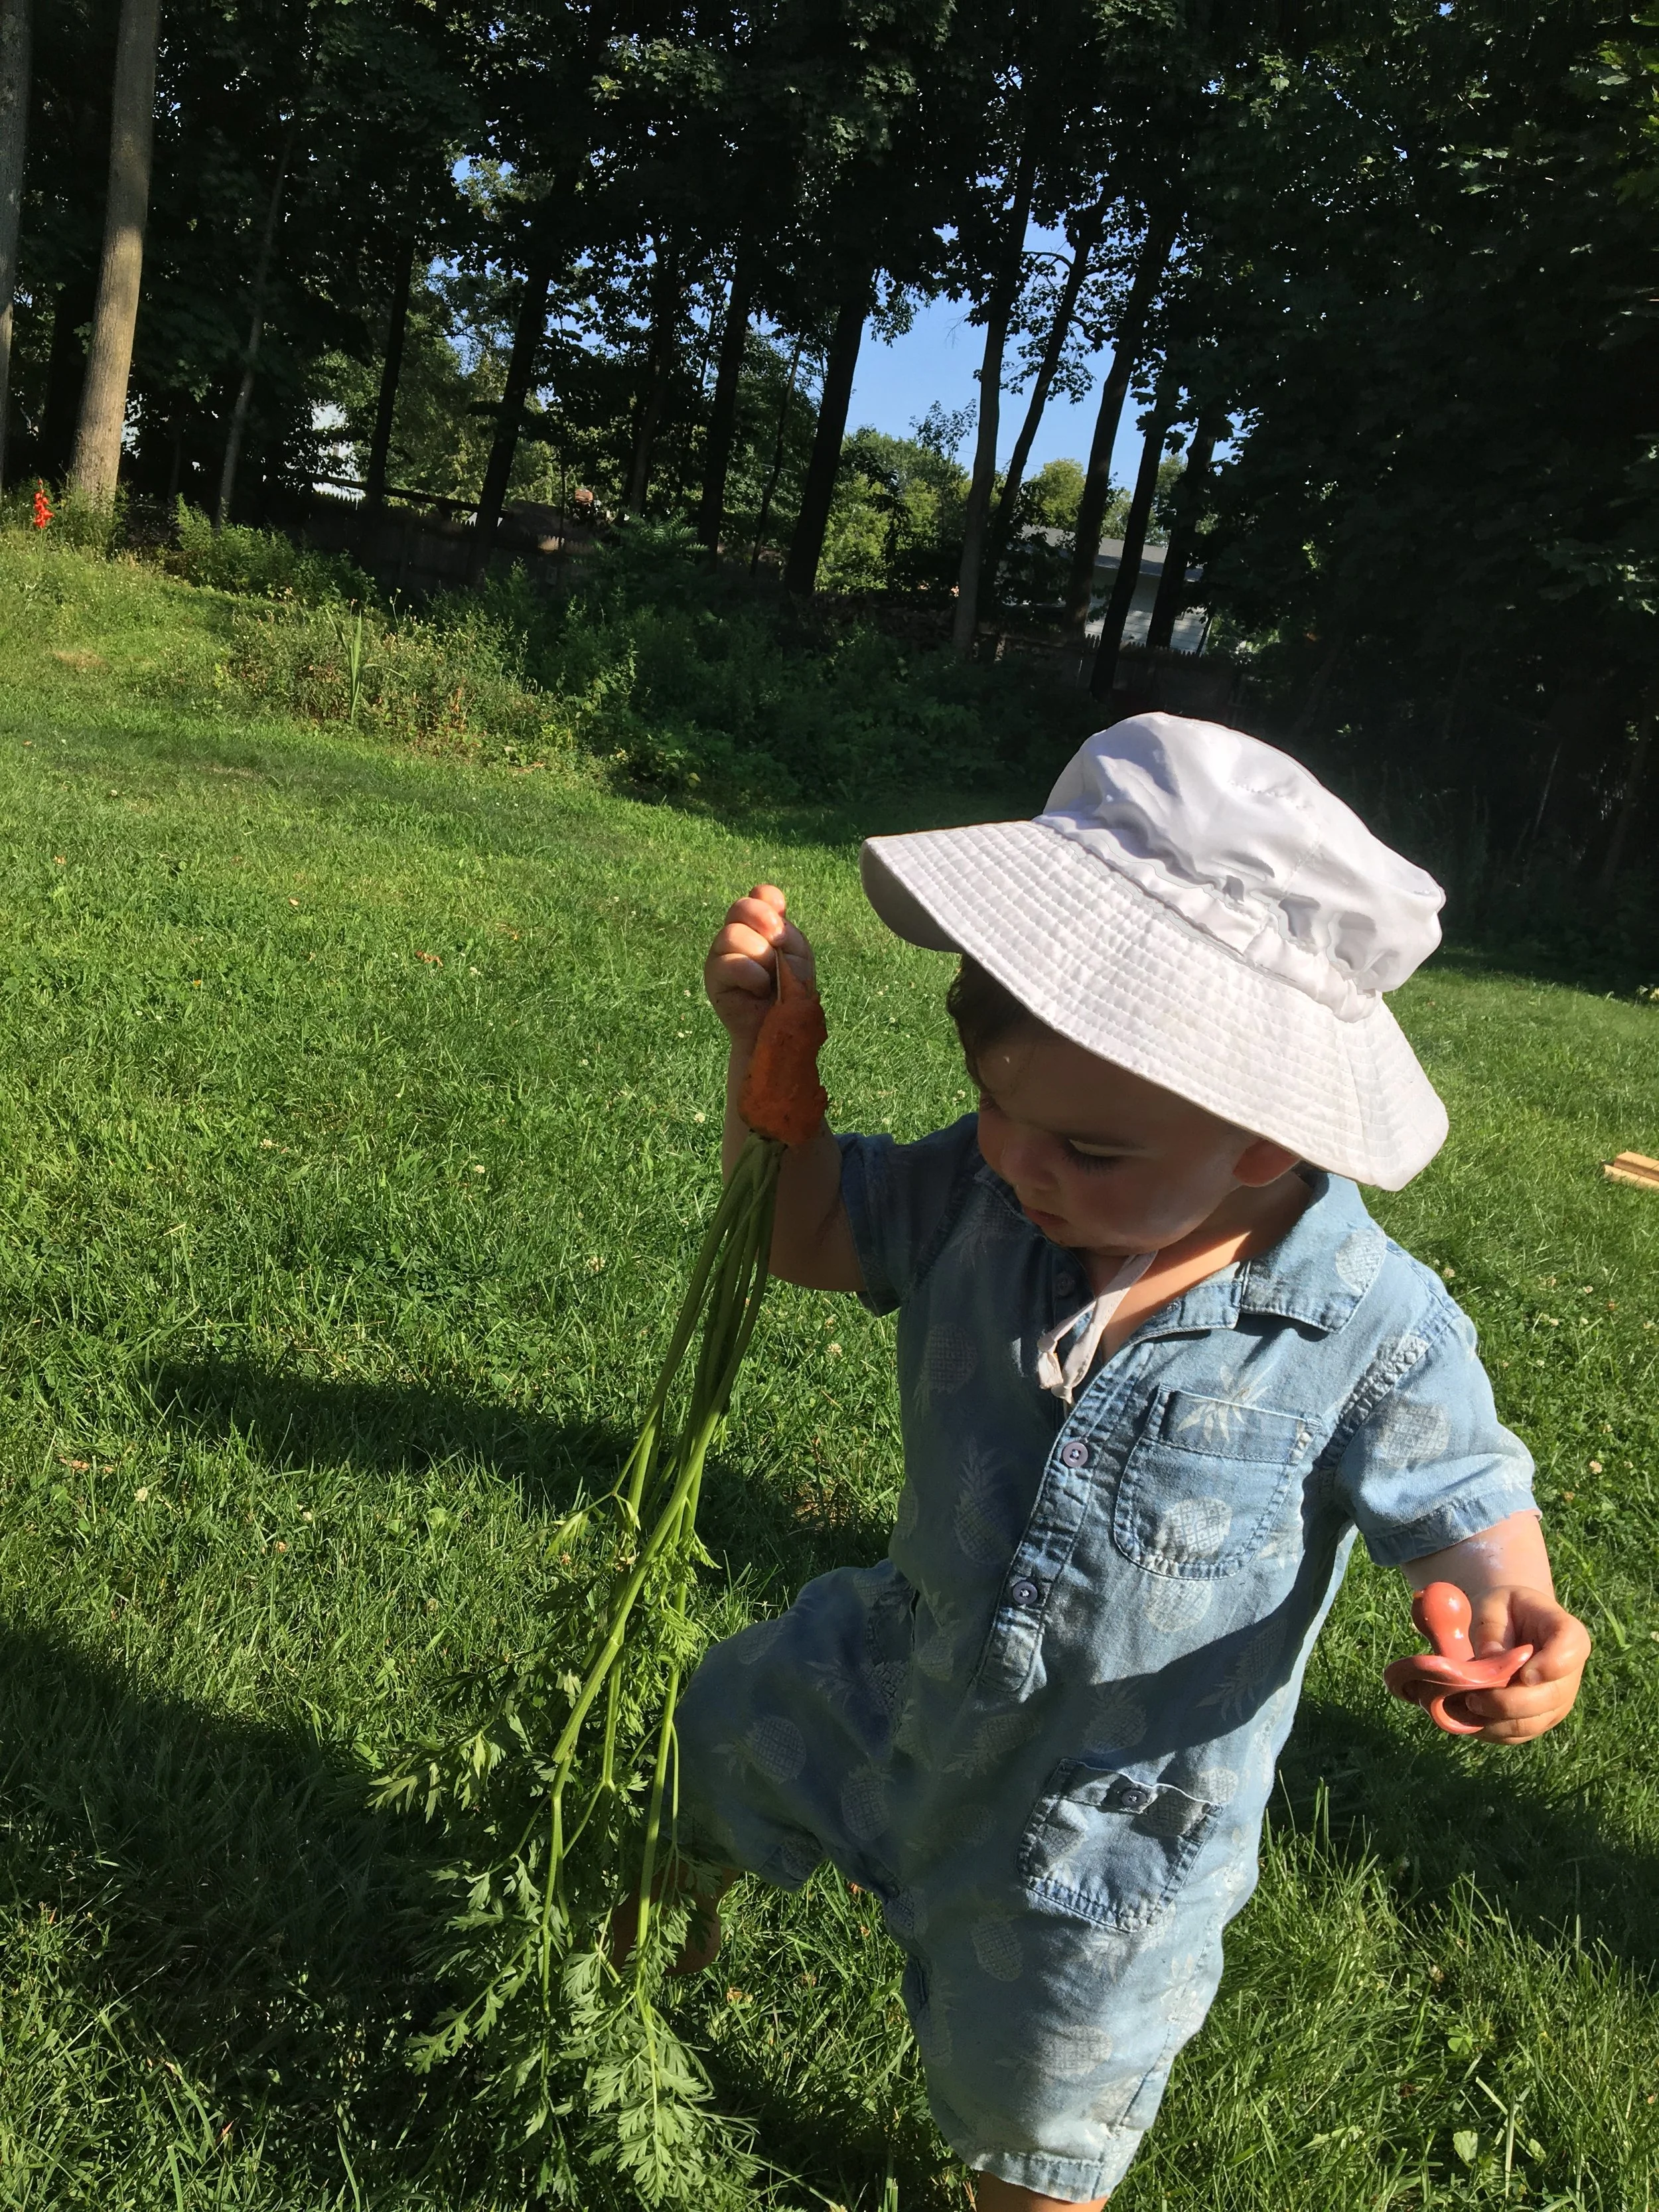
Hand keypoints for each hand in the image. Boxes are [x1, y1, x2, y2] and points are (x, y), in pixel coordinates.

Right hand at [704, 884, 815, 1048]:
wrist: (780, 1029)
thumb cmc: (790, 993)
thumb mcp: (799, 958)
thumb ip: (788, 933)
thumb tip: (773, 918)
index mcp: (762, 926)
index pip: (759, 896)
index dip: (768, 900)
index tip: (780, 917)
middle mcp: (738, 935)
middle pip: (740, 907)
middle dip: (763, 921)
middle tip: (777, 943)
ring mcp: (722, 954)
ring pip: (733, 934)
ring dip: (760, 956)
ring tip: (769, 978)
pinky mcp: (713, 976)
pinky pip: (730, 963)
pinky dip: (752, 975)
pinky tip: (759, 990)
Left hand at [1442, 1584, 1589, 1742]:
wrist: (1511, 1625)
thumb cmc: (1503, 1611)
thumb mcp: (1493, 1606)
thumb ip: (1492, 1631)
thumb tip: (1488, 1662)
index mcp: (1567, 1632)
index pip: (1570, 1648)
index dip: (1552, 1665)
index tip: (1525, 1674)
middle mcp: (1570, 1673)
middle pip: (1550, 1697)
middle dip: (1508, 1702)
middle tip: (1472, 1697)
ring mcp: (1557, 1701)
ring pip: (1531, 1723)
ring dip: (1494, 1720)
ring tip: (1462, 1705)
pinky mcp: (1539, 1720)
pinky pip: (1516, 1734)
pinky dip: (1489, 1730)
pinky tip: (1465, 1715)